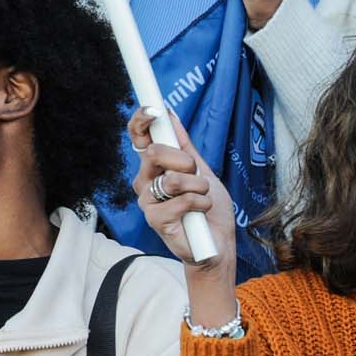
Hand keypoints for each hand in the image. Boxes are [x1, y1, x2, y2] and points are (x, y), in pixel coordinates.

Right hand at [127, 106, 237, 279]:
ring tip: (203, 197)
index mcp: (154, 167)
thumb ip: (185, 146)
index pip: (138, 138)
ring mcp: (148, 202)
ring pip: (172, 179)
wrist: (218, 245)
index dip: (142, 121)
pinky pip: (183, 200)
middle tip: (195, 172)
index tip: (154, 111)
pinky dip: (201, 203)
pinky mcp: (156, 220)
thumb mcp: (202, 171)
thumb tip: (171, 117)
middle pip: (154, 152)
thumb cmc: (209, 210)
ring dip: (198, 186)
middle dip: (183, 159)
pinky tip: (200, 213)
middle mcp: (145, 182)